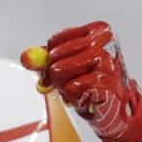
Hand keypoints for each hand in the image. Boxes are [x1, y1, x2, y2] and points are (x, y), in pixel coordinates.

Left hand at [21, 22, 141, 141]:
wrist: (115, 110)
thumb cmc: (93, 85)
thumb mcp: (67, 67)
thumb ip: (45, 60)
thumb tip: (26, 57)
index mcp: (98, 31)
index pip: (54, 41)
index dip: (52, 61)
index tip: (64, 70)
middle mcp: (105, 41)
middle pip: (55, 57)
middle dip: (57, 77)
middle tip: (75, 84)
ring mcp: (107, 60)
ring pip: (60, 71)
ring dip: (65, 87)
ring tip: (81, 90)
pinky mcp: (106, 80)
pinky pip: (71, 88)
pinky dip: (74, 97)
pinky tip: (88, 97)